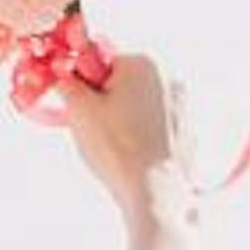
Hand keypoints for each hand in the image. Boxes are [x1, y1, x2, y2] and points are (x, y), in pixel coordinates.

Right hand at [43, 33, 190, 202]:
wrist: (155, 191)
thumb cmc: (118, 149)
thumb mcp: (79, 111)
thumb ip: (66, 83)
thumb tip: (61, 74)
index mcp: (143, 62)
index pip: (100, 57)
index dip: (82, 80)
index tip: (75, 101)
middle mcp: (168, 75)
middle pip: (121, 79)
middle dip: (102, 99)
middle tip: (91, 126)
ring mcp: (182, 102)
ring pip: (137, 101)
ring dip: (120, 115)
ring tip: (111, 143)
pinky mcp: (187, 126)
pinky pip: (154, 120)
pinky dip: (139, 130)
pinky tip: (131, 151)